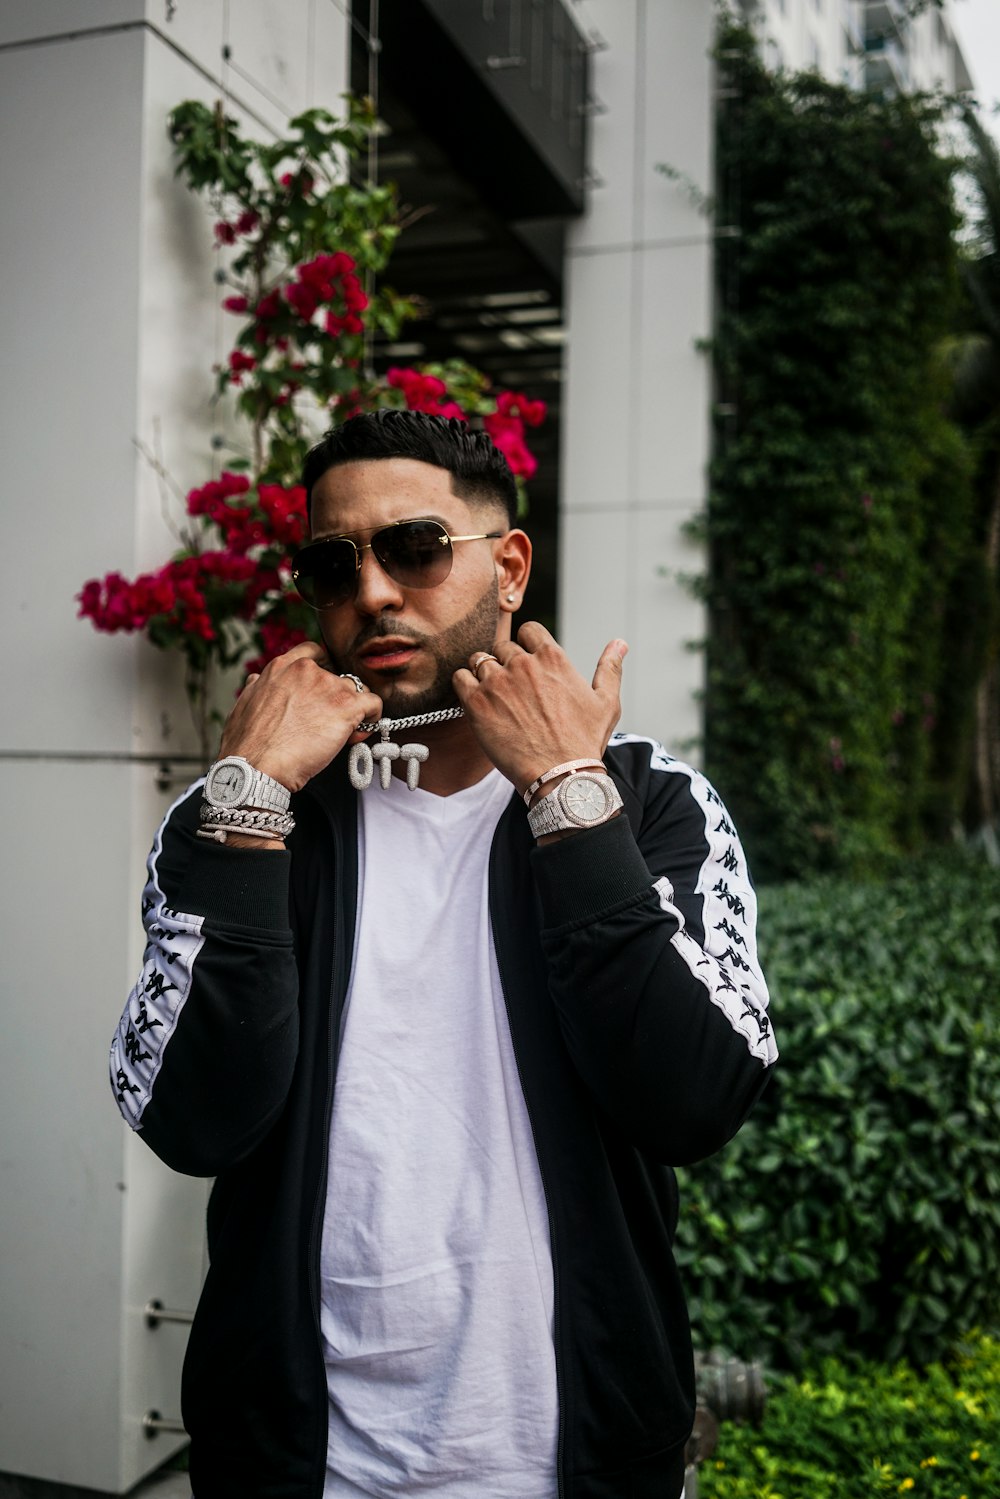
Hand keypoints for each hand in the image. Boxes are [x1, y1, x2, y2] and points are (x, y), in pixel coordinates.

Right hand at [218, 642, 382, 792]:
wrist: (256, 767)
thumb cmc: (246, 745)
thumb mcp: (243, 704)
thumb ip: (257, 688)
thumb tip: (257, 681)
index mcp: (282, 667)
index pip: (314, 653)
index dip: (324, 672)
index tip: (322, 693)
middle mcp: (307, 671)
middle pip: (337, 677)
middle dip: (336, 700)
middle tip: (326, 724)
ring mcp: (329, 686)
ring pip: (357, 691)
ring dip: (353, 711)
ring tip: (340, 735)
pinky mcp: (347, 707)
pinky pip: (374, 704)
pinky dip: (372, 720)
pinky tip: (355, 736)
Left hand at [452, 622, 626, 795]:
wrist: (560, 776)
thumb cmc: (585, 743)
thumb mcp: (606, 703)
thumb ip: (609, 668)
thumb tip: (619, 643)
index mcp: (552, 658)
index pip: (529, 630)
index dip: (527, 645)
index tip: (528, 663)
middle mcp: (522, 664)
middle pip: (503, 647)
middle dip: (506, 663)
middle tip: (512, 689)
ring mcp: (497, 682)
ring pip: (479, 660)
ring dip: (483, 673)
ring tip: (493, 696)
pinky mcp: (477, 703)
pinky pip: (460, 678)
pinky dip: (464, 685)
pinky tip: (476, 702)